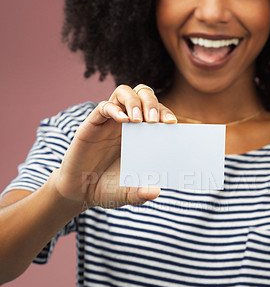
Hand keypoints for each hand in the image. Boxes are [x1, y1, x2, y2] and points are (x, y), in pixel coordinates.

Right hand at [54, 84, 176, 208]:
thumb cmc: (108, 189)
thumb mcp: (128, 194)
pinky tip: (123, 121)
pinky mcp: (92, 125)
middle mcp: (127, 124)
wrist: (81, 193)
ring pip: (124, 93)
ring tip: (138, 119)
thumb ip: (141, 194)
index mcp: (141, 135)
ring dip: (134, 101)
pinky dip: (114, 109)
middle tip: (154, 120)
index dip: (166, 113)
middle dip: (152, 102)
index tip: (171, 124)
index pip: (158, 112)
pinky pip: (103, 107)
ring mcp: (110, 123)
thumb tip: (155, 192)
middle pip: (143, 95)